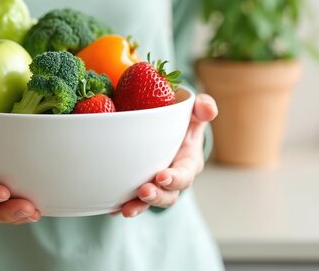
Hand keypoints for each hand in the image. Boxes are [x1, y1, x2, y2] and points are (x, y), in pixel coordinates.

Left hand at [118, 94, 217, 217]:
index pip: (185, 174)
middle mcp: (173, 178)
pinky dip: (120, 206)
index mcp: (188, 162)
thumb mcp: (194, 112)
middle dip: (157, 196)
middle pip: (169, 194)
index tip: (162, 177)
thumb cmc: (182, 121)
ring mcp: (155, 185)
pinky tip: (111, 209)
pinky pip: (130, 201)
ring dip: (139, 206)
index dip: (176, 178)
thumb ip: (203, 107)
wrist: (164, 128)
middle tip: (144, 192)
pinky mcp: (138, 188)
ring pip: (149, 202)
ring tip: (126, 210)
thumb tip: (207, 110)